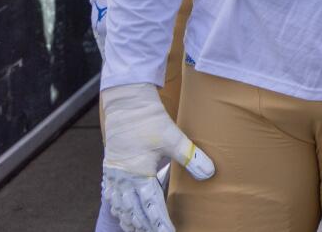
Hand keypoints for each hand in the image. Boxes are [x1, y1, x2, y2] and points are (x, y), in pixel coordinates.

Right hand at [101, 84, 214, 231]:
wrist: (127, 102)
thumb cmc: (149, 119)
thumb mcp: (174, 138)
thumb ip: (191, 157)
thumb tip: (210, 174)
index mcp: (138, 174)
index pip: (151, 207)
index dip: (161, 223)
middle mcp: (122, 179)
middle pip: (134, 212)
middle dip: (146, 226)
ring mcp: (114, 175)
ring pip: (120, 207)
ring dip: (131, 220)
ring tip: (141, 229)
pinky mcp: (110, 168)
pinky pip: (111, 196)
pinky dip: (118, 207)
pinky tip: (123, 212)